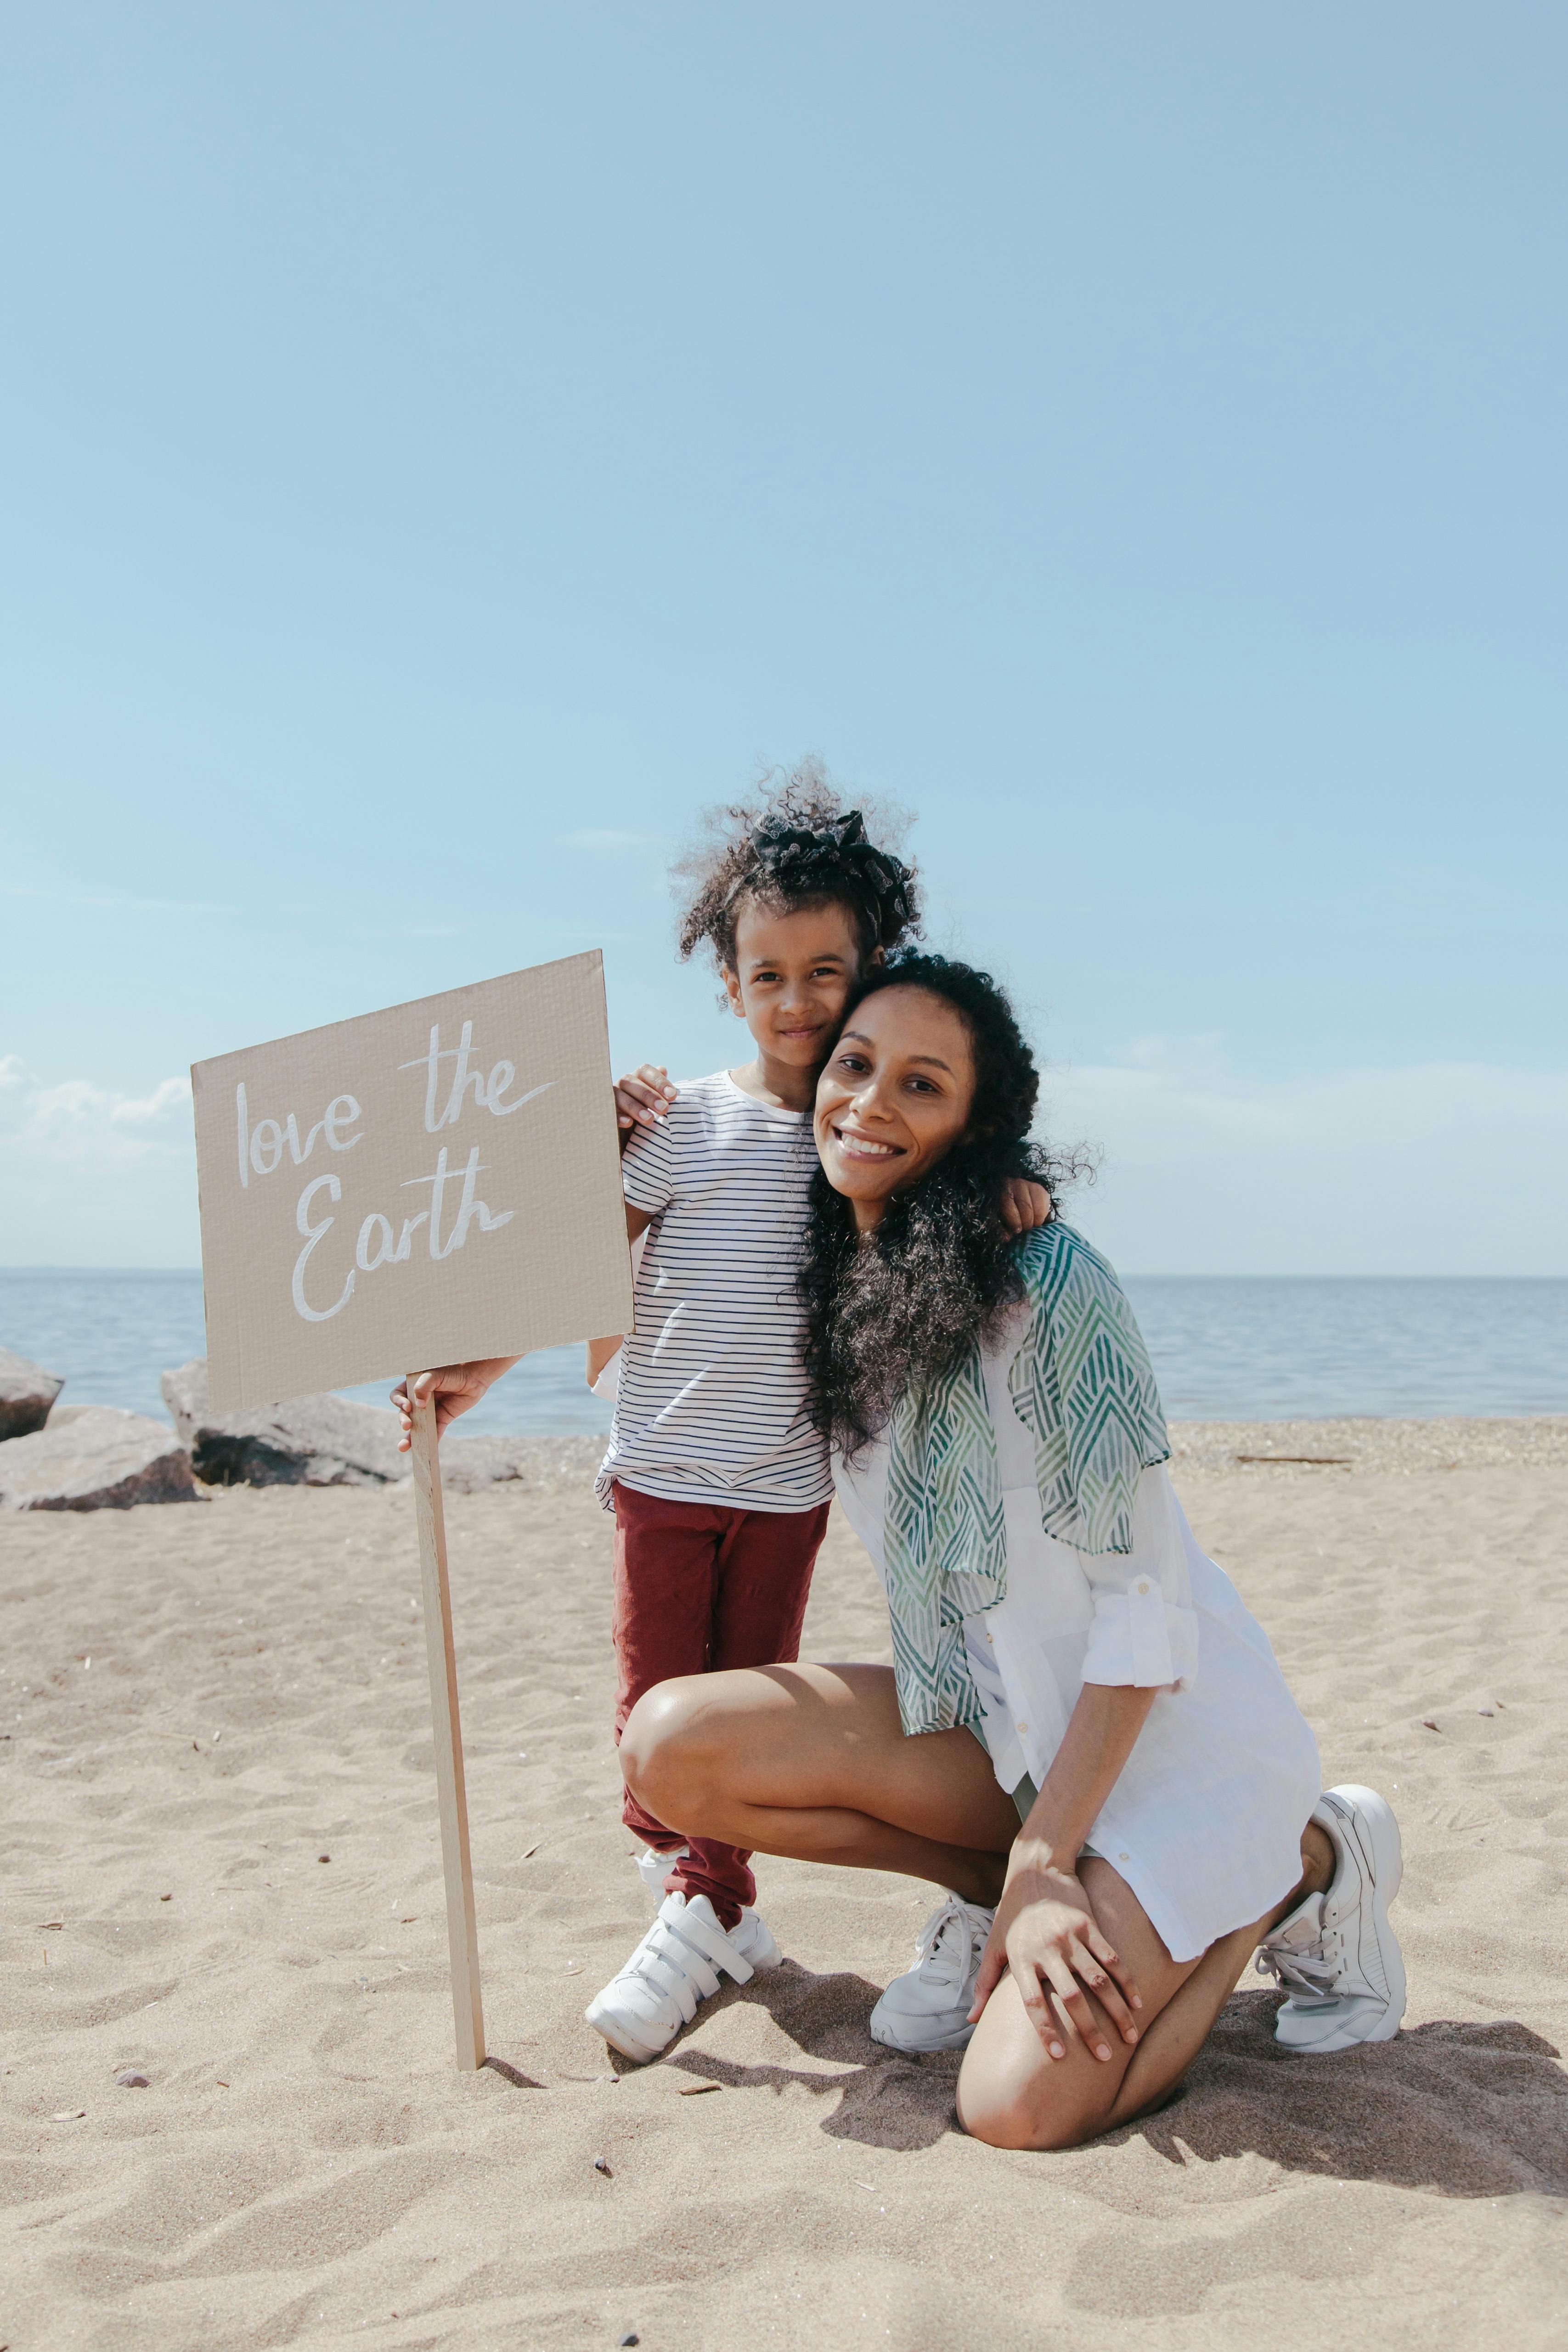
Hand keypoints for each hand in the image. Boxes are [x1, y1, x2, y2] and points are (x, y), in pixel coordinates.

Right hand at [390, 1359, 514, 1449]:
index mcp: (413, 1384)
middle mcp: (419, 1398)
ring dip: (411, 1437)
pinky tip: (428, 1448)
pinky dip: (432, 1440)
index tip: (408, 1406)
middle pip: (405, 1413)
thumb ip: (424, 1386)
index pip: (398, 1395)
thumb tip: (418, 1405)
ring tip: (403, 1447)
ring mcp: (431, 1409)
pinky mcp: (443, 1417)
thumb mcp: (436, 1374)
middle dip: (403, 1420)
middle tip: (407, 1425)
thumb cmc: (453, 1369)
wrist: (475, 1374)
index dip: (399, 1402)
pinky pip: (436, 1431)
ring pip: (418, 1425)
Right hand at [615, 1063, 677, 1134]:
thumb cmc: (649, 1112)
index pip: (645, 1071)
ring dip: (634, 1107)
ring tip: (649, 1119)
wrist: (631, 1133)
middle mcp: (622, 1084)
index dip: (659, 1082)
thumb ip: (659, 1088)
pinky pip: (609, 1113)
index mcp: (636, 1078)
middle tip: (664, 1109)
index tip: (673, 1096)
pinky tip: (629, 1123)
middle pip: (630, 1082)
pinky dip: (618, 1117)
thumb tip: (662, 1069)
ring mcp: (611, 1098)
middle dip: (648, 1095)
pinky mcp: (605, 1114)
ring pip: (618, 1096)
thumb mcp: (657, 1101)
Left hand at [969, 1855, 1140, 2061]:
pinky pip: (1112, 1958)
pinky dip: (1126, 1982)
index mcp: (1022, 1958)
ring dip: (1116, 2011)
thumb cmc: (1012, 1913)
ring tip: (1129, 2037)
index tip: (1059, 2056)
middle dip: (1090, 2029)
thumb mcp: (995, 1946)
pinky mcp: (1089, 1925)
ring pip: (1099, 1980)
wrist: (1035, 1869)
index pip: (1033, 2002)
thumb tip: (970, 2020)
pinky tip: (1137, 2003)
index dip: (1045, 2029)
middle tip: (1104, 2057)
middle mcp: (1047, 1950)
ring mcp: (1070, 1937)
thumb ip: (984, 1984)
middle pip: (1072, 1996)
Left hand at [1000, 1175, 1052, 1233]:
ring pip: (1038, 1207)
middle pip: (1026, 1207)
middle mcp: (1016, 1183)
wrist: (1012, 1197)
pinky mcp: (1041, 1189)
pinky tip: (1036, 1217)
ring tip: (1031, 1225)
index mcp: (1001, 1190)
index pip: (1008, 1204)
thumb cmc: (1003, 1210)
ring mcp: (1030, 1184)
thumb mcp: (998, 1218)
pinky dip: (1042, 1214)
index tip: (1017, 1231)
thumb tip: (1007, 1238)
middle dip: (1026, 1222)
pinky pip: (1045, 1204)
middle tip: (1025, 1229)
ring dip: (1036, 1220)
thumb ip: (1001, 1228)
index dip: (1014, 1221)